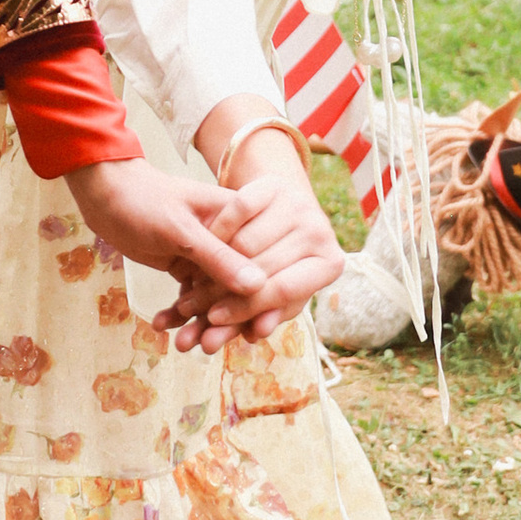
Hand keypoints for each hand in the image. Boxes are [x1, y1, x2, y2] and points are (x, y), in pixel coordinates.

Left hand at [65, 155, 270, 354]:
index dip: (262, 298)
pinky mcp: (186, 265)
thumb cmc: (144, 199)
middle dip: (226, 319)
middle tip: (209, 346)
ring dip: (199, 322)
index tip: (255, 329)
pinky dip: (178, 313)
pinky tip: (162, 326)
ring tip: (183, 345)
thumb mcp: (181, 230)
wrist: (104, 192)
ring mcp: (207, 254)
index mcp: (240, 219)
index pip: (262, 263)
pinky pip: (190, 295)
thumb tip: (258, 286)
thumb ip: (218, 258)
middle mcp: (229, 238)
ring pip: (214, 296)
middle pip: (240, 285)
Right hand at [208, 142, 344, 341]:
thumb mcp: (275, 294)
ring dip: (211, 266)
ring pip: (246, 243)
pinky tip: (202, 246)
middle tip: (190, 306)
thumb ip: (261, 314)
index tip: (213, 319)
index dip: (245, 309)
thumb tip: (254, 335)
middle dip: (221, 293)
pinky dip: (217, 229)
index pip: (283, 292)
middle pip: (262, 269)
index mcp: (331, 263)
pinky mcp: (274, 184)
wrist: (282, 211)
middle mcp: (321, 232)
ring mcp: (299, 205)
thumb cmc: (281, 263)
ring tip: (189, 285)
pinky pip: (237, 209)